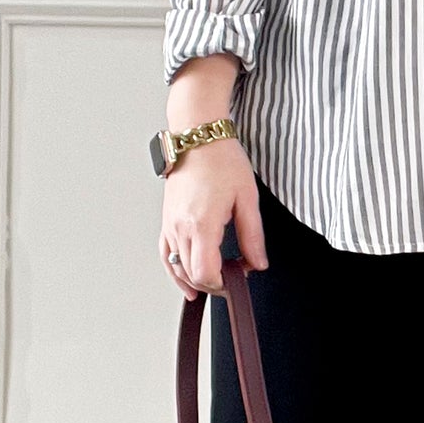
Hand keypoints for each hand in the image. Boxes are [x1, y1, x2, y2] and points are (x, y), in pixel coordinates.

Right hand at [158, 138, 267, 299]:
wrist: (199, 138)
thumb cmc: (222, 160)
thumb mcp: (247, 198)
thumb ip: (252, 236)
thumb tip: (258, 263)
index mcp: (202, 224)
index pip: (205, 273)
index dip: (223, 284)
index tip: (240, 276)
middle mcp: (181, 228)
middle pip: (192, 275)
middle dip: (215, 284)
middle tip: (236, 276)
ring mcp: (170, 225)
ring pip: (177, 268)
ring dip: (196, 280)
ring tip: (217, 281)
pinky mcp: (167, 220)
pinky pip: (166, 255)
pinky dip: (175, 271)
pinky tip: (186, 281)